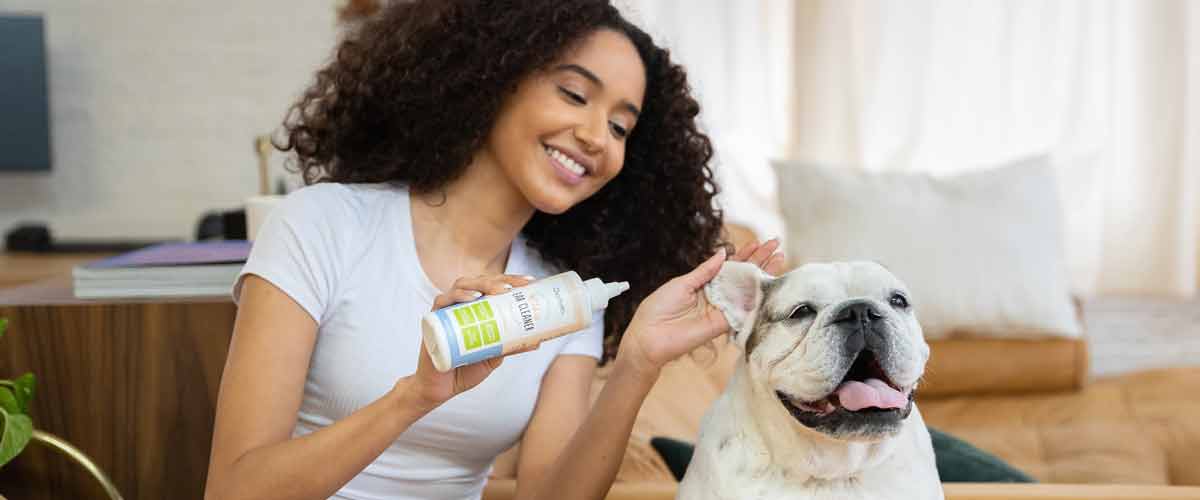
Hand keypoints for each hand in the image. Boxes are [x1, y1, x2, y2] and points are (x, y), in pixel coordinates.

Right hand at [401, 274, 532, 411]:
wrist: (441, 388)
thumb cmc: (465, 368)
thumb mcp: (493, 355)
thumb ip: (510, 346)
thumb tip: (537, 341)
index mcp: (476, 308)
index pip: (494, 286)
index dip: (511, 280)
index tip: (530, 281)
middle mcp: (461, 305)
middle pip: (480, 281)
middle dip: (500, 280)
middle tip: (517, 287)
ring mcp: (446, 310)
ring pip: (462, 285)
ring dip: (482, 284)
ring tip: (499, 291)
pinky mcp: (433, 320)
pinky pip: (442, 301)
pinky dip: (456, 296)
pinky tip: (472, 299)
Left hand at [618, 240, 784, 379]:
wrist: (649, 335)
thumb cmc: (659, 308)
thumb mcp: (682, 283)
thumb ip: (705, 270)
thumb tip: (724, 252)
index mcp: (704, 283)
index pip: (729, 266)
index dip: (744, 254)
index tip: (758, 242)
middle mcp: (716, 295)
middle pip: (742, 276)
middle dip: (759, 260)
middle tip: (776, 245)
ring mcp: (722, 309)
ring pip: (747, 290)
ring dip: (763, 275)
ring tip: (779, 259)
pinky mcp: (723, 324)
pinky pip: (743, 309)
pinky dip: (756, 297)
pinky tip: (768, 282)